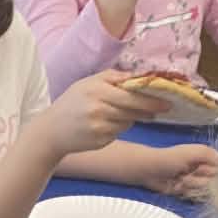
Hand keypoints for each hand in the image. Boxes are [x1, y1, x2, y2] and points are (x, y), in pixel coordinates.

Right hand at [43, 71, 161, 155]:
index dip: (150, 98)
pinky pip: (119, 132)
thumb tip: (139, 77)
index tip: (166, 98)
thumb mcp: (88, 83)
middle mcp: (99, 108)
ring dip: (130, 118)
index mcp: (97, 90)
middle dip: (150, 109)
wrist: (51, 131)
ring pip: (128, 121)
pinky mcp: (100, 140)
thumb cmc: (71, 104)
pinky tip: (104, 125)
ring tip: (115, 114)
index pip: (131, 94)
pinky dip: (117, 128)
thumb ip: (113, 78)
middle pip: (133, 109)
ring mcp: (100, 126)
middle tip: (164, 108)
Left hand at [141, 142, 217, 198]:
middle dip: (200, 178)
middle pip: (215, 180)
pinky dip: (186, 192)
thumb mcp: (191, 152)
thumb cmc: (169, 158)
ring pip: (204, 189)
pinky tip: (178, 187)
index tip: (202, 168)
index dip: (214, 170)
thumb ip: (208, 154)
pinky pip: (196, 196)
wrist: (150, 171)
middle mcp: (203, 168)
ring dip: (192, 185)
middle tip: (186, 173)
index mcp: (206, 157)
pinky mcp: (189, 191)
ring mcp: (196, 181)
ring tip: (180, 179)